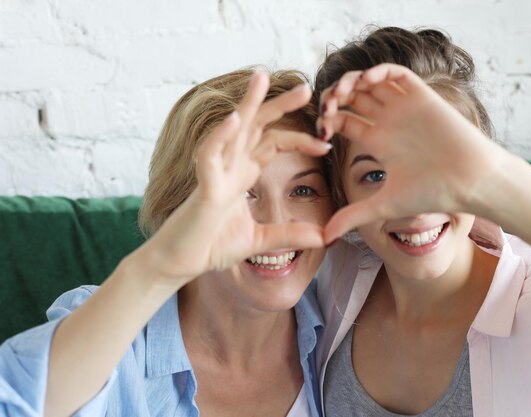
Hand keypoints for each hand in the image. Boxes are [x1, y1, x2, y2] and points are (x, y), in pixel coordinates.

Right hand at [139, 72, 330, 283]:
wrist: (179, 264)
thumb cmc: (210, 246)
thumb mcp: (259, 240)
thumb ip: (289, 235)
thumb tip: (323, 237)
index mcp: (242, 174)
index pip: (273, 144)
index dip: (299, 139)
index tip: (327, 143)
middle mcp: (229, 167)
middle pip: (257, 127)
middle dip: (280, 106)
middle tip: (307, 89)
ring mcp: (215, 175)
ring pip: (232, 130)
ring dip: (247, 104)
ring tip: (262, 77)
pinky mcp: (203, 189)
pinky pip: (209, 156)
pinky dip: (221, 136)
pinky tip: (236, 119)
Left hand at [317, 63, 507, 241]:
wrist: (470, 182)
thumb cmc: (432, 194)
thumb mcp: (383, 205)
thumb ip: (352, 216)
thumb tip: (323, 239)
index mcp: (378, 142)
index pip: (343, 120)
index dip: (326, 121)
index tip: (320, 132)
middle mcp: (389, 121)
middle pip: (352, 97)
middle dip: (333, 97)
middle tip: (327, 107)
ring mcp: (404, 107)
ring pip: (370, 81)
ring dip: (351, 81)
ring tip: (341, 93)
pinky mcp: (422, 96)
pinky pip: (396, 73)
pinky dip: (378, 70)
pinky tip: (367, 81)